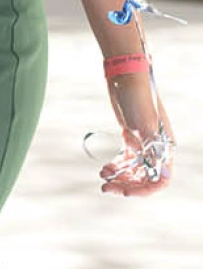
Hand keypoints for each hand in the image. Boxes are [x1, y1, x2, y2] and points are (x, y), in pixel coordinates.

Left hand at [100, 68, 173, 196]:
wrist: (124, 76)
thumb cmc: (138, 98)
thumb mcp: (145, 126)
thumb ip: (153, 151)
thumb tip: (162, 176)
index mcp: (165, 147)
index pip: (161, 179)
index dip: (145, 190)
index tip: (126, 192)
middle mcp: (156, 147)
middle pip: (145, 178)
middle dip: (127, 185)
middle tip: (106, 188)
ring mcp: (143, 142)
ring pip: (134, 170)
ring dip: (119, 177)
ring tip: (103, 177)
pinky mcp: (131, 137)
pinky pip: (125, 160)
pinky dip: (116, 167)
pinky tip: (104, 169)